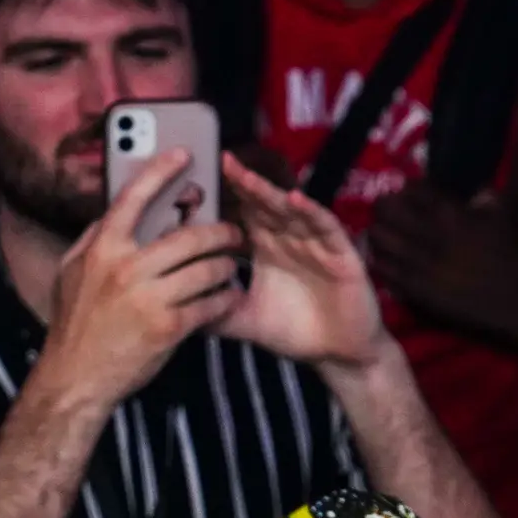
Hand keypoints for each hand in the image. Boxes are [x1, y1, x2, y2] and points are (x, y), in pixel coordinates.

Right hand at [34, 153, 247, 415]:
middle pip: (188, 236)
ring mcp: (149, 297)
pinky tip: (232, 297)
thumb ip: (95, 240)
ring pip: (206, 270)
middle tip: (234, 232)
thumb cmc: (75, 323)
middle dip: (219, 232)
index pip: (134, 197)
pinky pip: (210, 305)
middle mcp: (127, 267)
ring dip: (227, 266)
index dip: (161, 170)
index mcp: (104, 247)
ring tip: (233, 265)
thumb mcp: (72, 272)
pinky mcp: (168, 327)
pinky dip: (225, 299)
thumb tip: (114, 213)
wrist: (77, 376)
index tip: (184, 154)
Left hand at [218, 156, 396, 373]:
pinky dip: (313, 213)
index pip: (245, 214)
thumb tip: (176, 311)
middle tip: (224, 163)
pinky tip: (296, 201)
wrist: (337, 354)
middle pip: (266, 204)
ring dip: (271, 193)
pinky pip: (326, 228)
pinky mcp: (342, 255)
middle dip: (246, 184)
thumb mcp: (248, 322)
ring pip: (292, 211)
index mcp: (267, 248)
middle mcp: (290, 239)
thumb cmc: (295, 332)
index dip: (227, 196)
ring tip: (249, 179)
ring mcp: (316, 244)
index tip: (201, 182)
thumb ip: (216, 315)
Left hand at [366, 182, 517, 355]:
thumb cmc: (510, 257)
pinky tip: (382, 262)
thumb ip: (483, 199)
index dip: (404, 190)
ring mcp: (421, 263)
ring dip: (376, 236)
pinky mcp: (418, 290)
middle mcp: (430, 234)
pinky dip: (380, 264)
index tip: (404, 196)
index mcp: (450, 213)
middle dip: (382, 209)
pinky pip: (386, 271)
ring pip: (379, 240)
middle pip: (387, 210)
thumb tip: (474, 193)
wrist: (517, 301)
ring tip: (379, 237)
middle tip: (384, 214)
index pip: (412, 189)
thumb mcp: (500, 217)